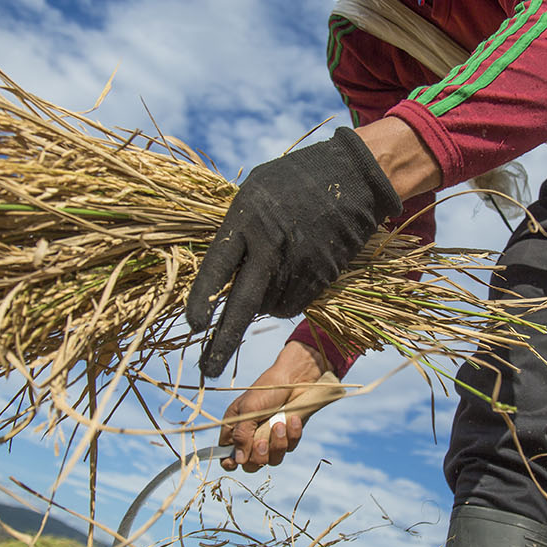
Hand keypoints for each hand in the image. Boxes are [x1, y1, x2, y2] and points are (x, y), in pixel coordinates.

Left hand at [186, 127, 399, 378]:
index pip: (217, 268)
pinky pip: (296, 303)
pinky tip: (292, 274)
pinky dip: (289, 298)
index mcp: (247, 221)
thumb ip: (238, 229)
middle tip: (207, 370)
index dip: (203, 298)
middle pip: (244, 304)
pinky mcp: (323, 275)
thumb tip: (223, 267)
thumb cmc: (296, 179)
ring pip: (271, 306)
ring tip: (273, 270)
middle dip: (224, 341)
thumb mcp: (255, 192)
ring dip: (265, 302)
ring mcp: (300, 264)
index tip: (193, 325)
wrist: (353, 176)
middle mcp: (271, 247)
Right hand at [219, 342, 332, 471]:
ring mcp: (270, 438)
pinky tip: (294, 419)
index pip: (227, 456)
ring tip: (280, 423)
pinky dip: (292, 435)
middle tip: (262, 441)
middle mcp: (251, 437)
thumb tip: (238, 461)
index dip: (230, 463)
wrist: (295, 379)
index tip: (236, 462)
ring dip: (277, 444)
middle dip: (258, 455)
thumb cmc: (266, 389)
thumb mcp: (249, 409)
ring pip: (272, 459)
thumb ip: (241, 435)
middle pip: (251, 464)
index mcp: (235, 429)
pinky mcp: (288, 437)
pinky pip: (289, 448)